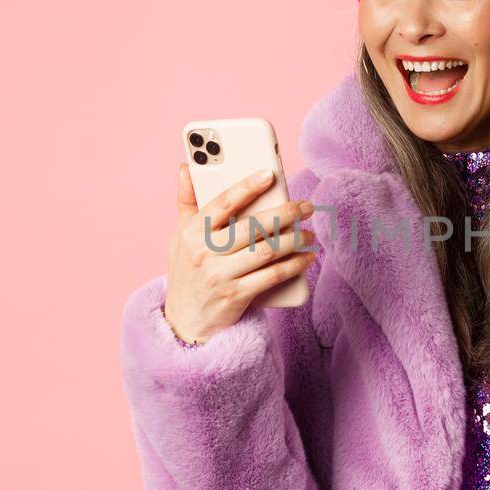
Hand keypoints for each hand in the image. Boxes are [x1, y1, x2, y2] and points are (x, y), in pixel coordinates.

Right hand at [162, 164, 316, 343]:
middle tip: (306, 206)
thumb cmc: (187, 272)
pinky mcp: (235, 296)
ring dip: (294, 239)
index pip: (223, 203)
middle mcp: (205, 252)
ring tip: (309, 233)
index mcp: (192, 233)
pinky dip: (293, 265)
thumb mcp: (179, 237)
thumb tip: (186, 168)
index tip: (269, 175)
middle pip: (252, 226)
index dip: (247, 186)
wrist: (184, 321)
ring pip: (266, 250)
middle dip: (285, 213)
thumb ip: (186, 202)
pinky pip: (271, 276)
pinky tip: (306, 258)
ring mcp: (220, 275)